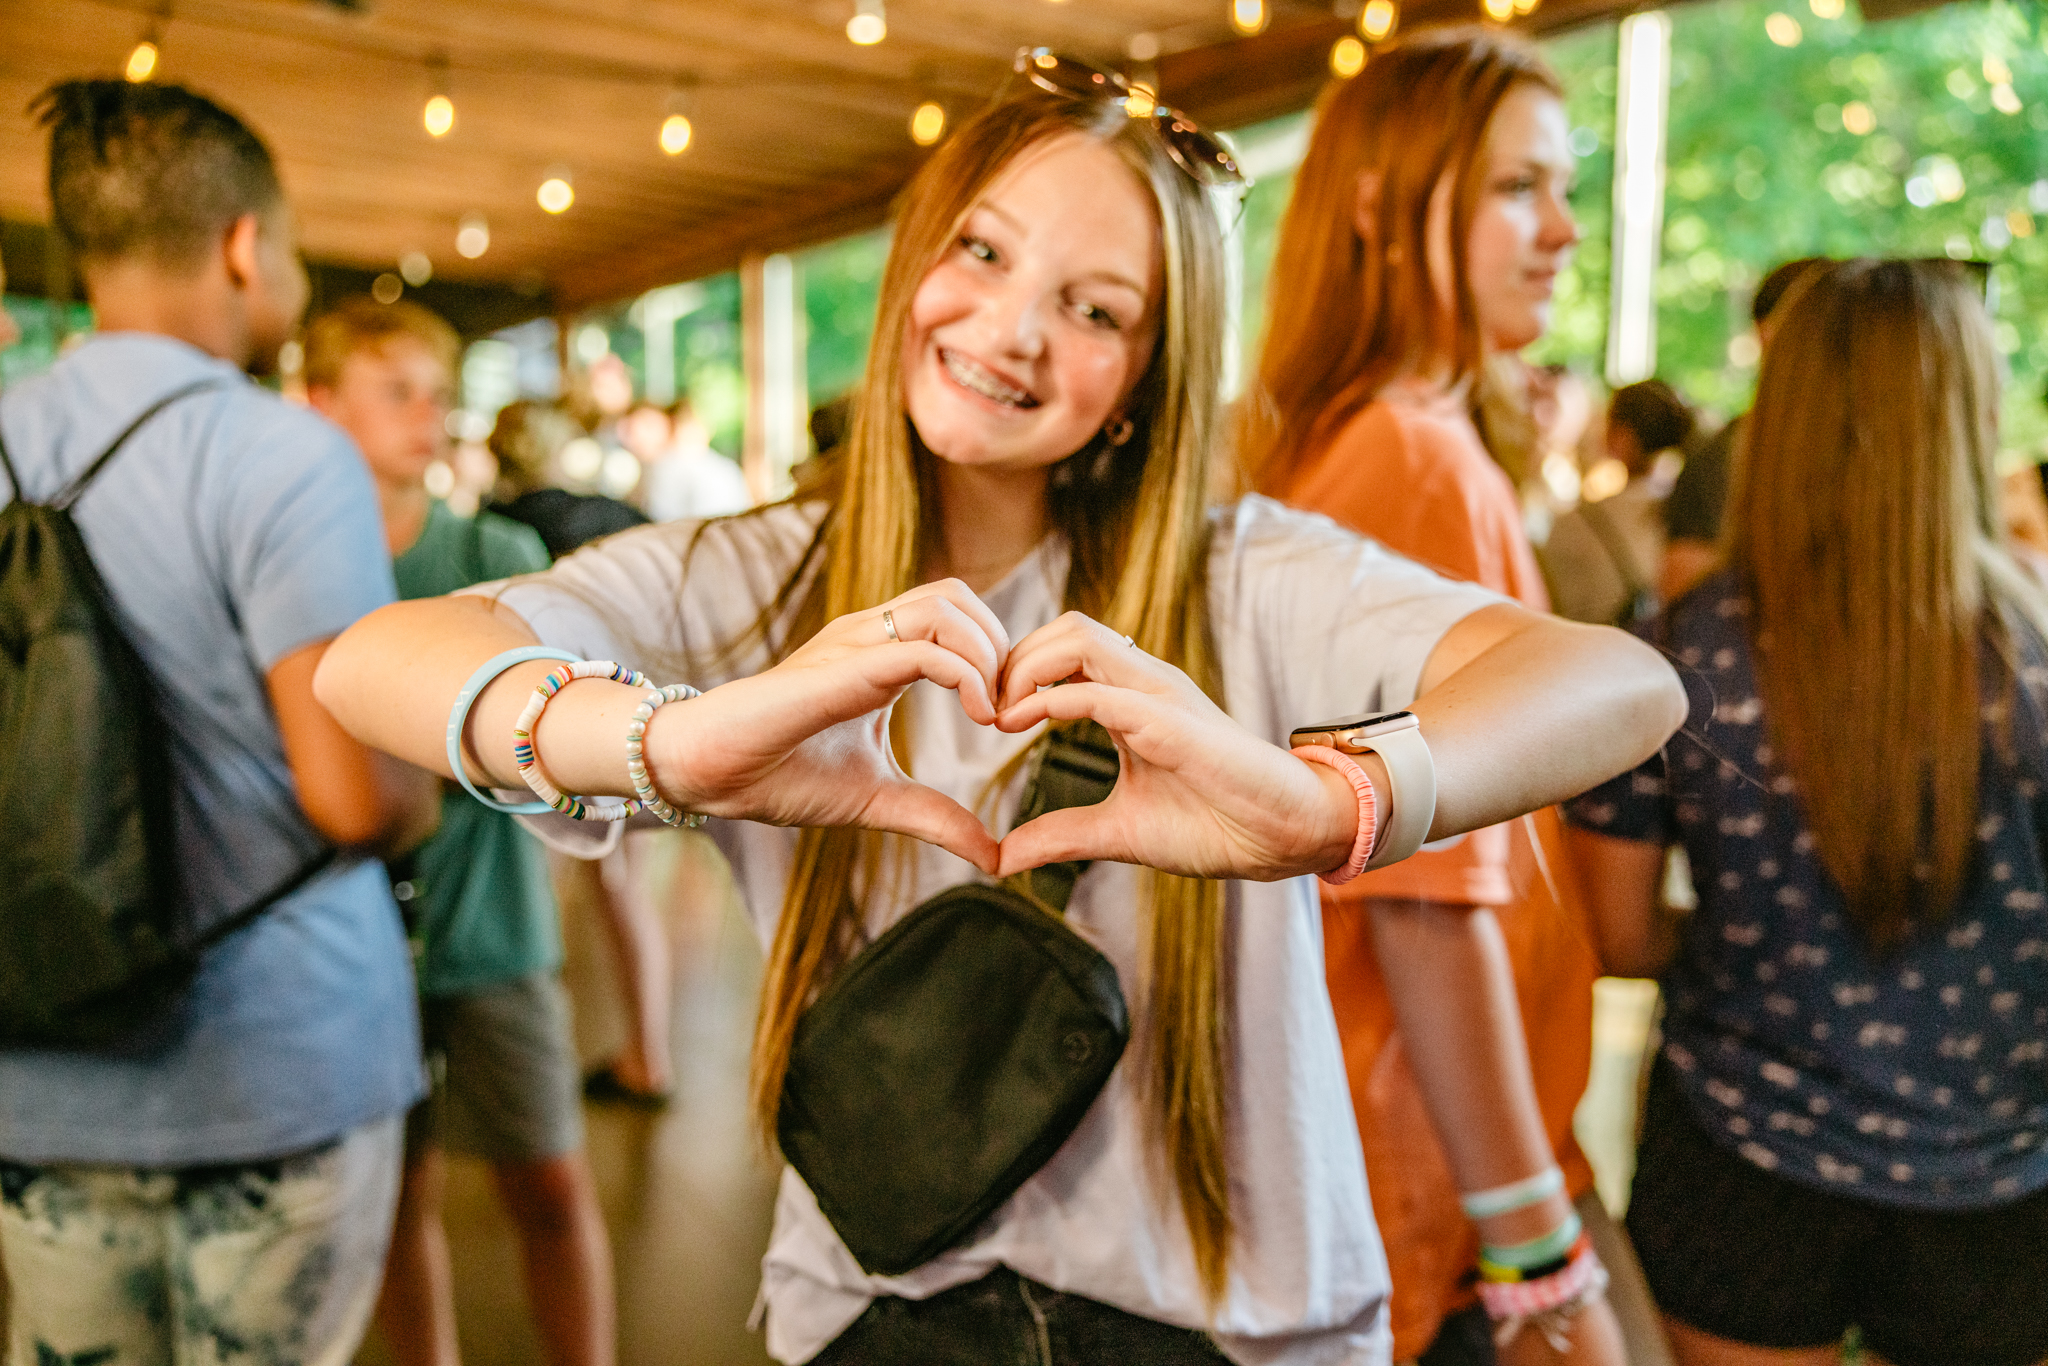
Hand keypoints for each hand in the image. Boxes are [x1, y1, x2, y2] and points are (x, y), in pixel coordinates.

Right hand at [643, 579, 1009, 872]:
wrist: (709, 774)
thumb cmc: (780, 775)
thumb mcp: (878, 800)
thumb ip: (936, 818)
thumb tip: (993, 856)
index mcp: (880, 655)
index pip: (959, 618)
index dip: (997, 657)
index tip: (1009, 719)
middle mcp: (869, 636)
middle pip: (960, 595)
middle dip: (1001, 644)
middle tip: (1010, 708)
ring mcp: (854, 644)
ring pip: (946, 606)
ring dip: (989, 655)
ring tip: (994, 714)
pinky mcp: (843, 667)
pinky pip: (922, 648)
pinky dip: (966, 674)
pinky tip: (979, 717)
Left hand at [992, 612, 1359, 879]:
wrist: (1285, 837)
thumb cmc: (1216, 824)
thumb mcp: (1118, 831)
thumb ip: (1062, 835)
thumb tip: (1002, 858)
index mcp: (1133, 699)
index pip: (1063, 651)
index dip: (1015, 671)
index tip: (983, 715)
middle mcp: (1145, 683)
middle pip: (1065, 628)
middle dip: (1012, 659)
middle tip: (980, 709)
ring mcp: (1161, 696)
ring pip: (1081, 638)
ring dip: (1027, 667)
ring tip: (998, 715)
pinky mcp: (1173, 724)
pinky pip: (1103, 692)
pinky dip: (1053, 699)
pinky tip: (1020, 726)